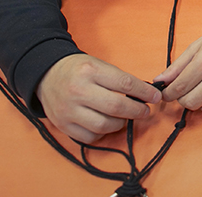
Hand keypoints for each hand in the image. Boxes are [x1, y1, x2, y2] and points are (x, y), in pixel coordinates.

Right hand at [36, 53, 161, 143]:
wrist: (46, 75)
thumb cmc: (78, 70)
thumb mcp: (99, 65)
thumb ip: (119, 79)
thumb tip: (145, 94)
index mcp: (90, 71)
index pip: (125, 84)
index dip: (144, 92)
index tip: (155, 97)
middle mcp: (78, 91)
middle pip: (116, 107)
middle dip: (137, 111)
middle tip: (145, 111)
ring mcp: (68, 110)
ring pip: (104, 125)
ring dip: (121, 123)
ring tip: (126, 117)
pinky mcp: (63, 125)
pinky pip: (90, 136)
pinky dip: (103, 133)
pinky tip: (107, 124)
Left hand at [154, 15, 201, 113]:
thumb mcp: (196, 46)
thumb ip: (177, 66)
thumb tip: (160, 80)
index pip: (180, 87)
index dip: (168, 93)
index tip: (166, 93)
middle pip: (191, 102)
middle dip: (182, 99)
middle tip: (183, 90)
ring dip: (199, 101)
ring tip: (201, 88)